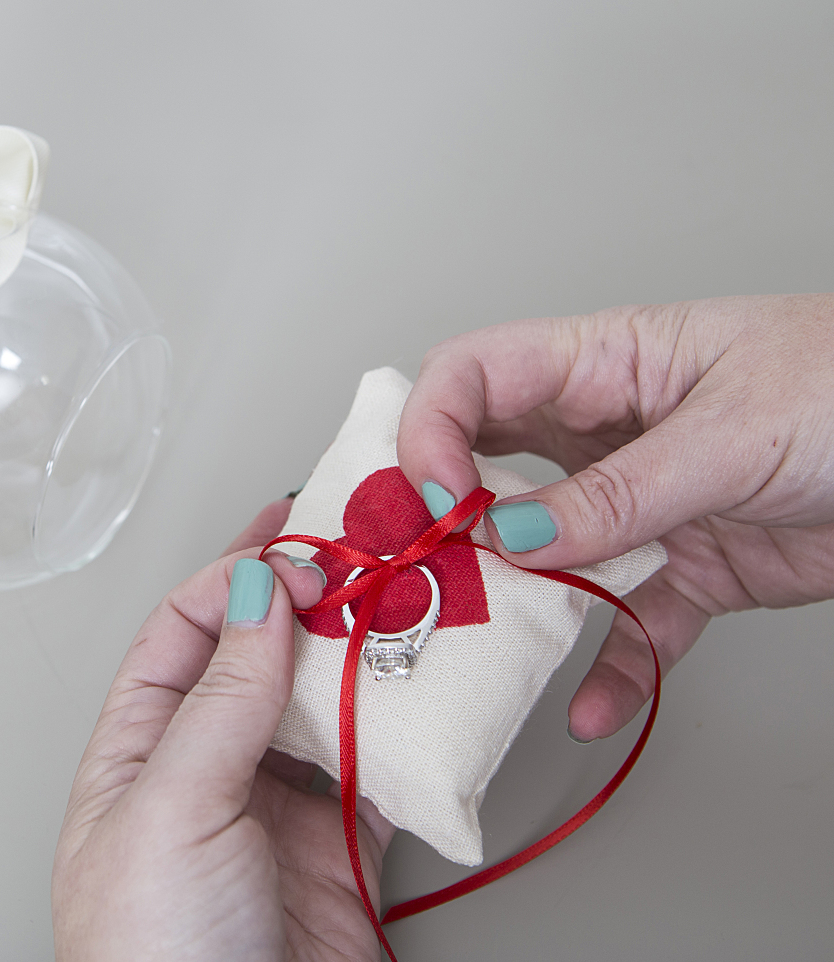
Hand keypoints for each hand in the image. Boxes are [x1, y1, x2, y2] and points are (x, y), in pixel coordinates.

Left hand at [52, 503, 395, 960]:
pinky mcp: (341, 852)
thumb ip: (219, 704)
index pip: (184, 636)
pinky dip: (409, 729)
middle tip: (361, 552)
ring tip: (401, 602)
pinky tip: (427, 692)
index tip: (297, 548)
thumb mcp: (169, 814)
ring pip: (324, 705)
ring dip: (363, 656)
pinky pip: (380, 769)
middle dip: (309, 602)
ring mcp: (276, 812)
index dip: (238, 581)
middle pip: (260, 660)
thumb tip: (258, 595)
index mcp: (138, 755)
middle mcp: (206, 774)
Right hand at [396, 294, 833, 740]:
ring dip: (516, 604)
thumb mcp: (732, 431)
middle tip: (429, 570)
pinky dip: (611, 669)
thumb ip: (616, 492)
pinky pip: (629, 622)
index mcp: (606, 362)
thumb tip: (510, 536)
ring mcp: (640, 503)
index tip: (438, 500)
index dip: (432, 428)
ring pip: (545, 556)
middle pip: (485, 465)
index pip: (473, 375)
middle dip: (445, 518)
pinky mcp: (685, 568)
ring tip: (496, 644)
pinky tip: (595, 707)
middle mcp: (605, 431)